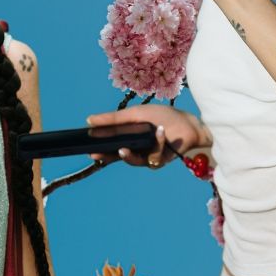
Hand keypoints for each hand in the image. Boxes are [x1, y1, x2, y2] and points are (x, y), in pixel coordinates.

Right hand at [86, 106, 210, 169]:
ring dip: (129, 155)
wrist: (187, 123)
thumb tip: (89, 120)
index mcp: (129, 137)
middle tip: (96, 154)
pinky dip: (157, 143)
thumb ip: (114, 118)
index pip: (111, 145)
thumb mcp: (135, 114)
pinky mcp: (161, 161)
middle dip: (107, 156)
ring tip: (122, 149)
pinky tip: (160, 131)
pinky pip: (154, 157)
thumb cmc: (161, 116)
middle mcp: (136, 149)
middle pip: (118, 156)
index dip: (100, 148)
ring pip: (133, 161)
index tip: (88, 149)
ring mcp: (148, 156)